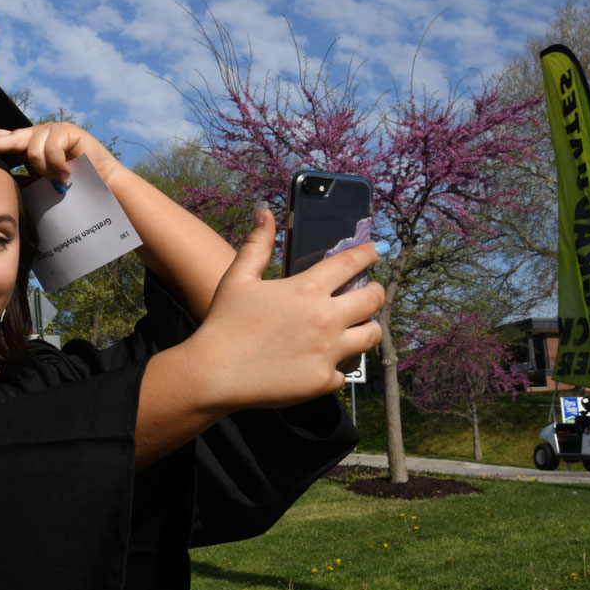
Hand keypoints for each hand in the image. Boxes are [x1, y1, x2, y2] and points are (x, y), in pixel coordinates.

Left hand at [0, 118, 119, 188]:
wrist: (100, 184)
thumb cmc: (70, 185)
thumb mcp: (40, 181)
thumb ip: (24, 176)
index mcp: (30, 146)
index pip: (5, 137)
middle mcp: (38, 134)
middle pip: (11, 137)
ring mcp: (52, 130)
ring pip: (33, 149)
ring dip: (44, 169)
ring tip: (59, 179)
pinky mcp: (67, 130)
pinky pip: (51, 149)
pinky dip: (57, 165)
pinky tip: (67, 174)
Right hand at [179, 204, 384, 412]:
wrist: (213, 375)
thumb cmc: (223, 323)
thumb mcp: (238, 278)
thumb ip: (258, 244)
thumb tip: (266, 209)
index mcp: (306, 289)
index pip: (351, 263)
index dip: (369, 253)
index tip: (376, 251)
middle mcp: (325, 318)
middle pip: (374, 299)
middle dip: (375, 293)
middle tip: (368, 295)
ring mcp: (328, 351)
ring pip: (372, 335)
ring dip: (367, 329)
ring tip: (356, 329)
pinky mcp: (323, 380)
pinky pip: (345, 372)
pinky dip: (336, 366)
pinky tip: (324, 361)